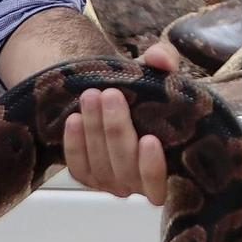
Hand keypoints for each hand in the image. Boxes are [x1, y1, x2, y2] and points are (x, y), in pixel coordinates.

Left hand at [63, 42, 173, 206]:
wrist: (117, 98)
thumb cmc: (146, 94)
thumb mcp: (157, 73)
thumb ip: (164, 61)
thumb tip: (160, 58)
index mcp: (168, 169)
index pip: (160, 184)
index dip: (154, 167)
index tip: (149, 139)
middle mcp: (139, 184)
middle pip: (125, 169)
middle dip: (117, 131)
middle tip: (110, 95)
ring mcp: (113, 183)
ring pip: (101, 167)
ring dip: (94, 131)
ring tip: (90, 96)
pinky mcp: (88, 177)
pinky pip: (79, 168)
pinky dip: (74, 146)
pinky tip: (73, 120)